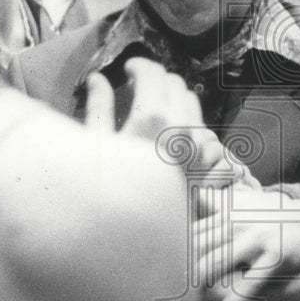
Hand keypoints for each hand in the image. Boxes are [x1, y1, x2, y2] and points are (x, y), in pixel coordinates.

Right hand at [86, 58, 258, 202]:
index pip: (153, 72)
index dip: (138, 65)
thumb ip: (98, 107)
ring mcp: (197, 145)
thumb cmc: (110, 191)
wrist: (137, 234)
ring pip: (192, 102)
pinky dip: (186, 120)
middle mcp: (182, 127)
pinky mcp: (205, 162)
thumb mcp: (95, 147)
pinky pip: (201, 126)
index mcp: (153, 118)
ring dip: (173, 98)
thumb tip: (96, 79)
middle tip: (138, 88)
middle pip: (175, 83)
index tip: (128, 70)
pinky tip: (167, 132)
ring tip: (152, 107)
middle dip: (156, 80)